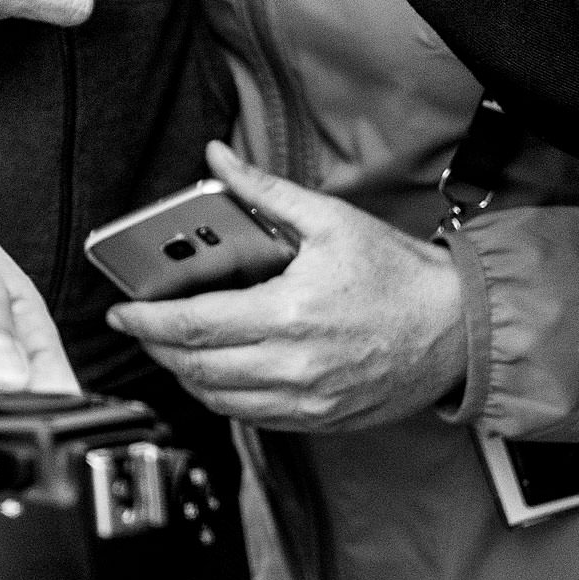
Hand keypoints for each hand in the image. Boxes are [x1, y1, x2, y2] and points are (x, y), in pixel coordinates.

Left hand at [110, 142, 468, 432]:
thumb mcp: (328, 219)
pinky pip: (255, 418)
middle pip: (198, 369)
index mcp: (289, 315)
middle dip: (155, 349)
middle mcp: (295, 367)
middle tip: (136, 327)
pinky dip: (222, 398)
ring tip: (167, 348)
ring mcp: (310, 402)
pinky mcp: (324, 421)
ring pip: (221, 401)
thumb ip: (262, 190)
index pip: (194, 327)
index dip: (146, 322)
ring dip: (184, 377)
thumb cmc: (397, 274)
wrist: (458, 330)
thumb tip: (216, 158)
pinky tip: (214, 373)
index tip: (120, 310)